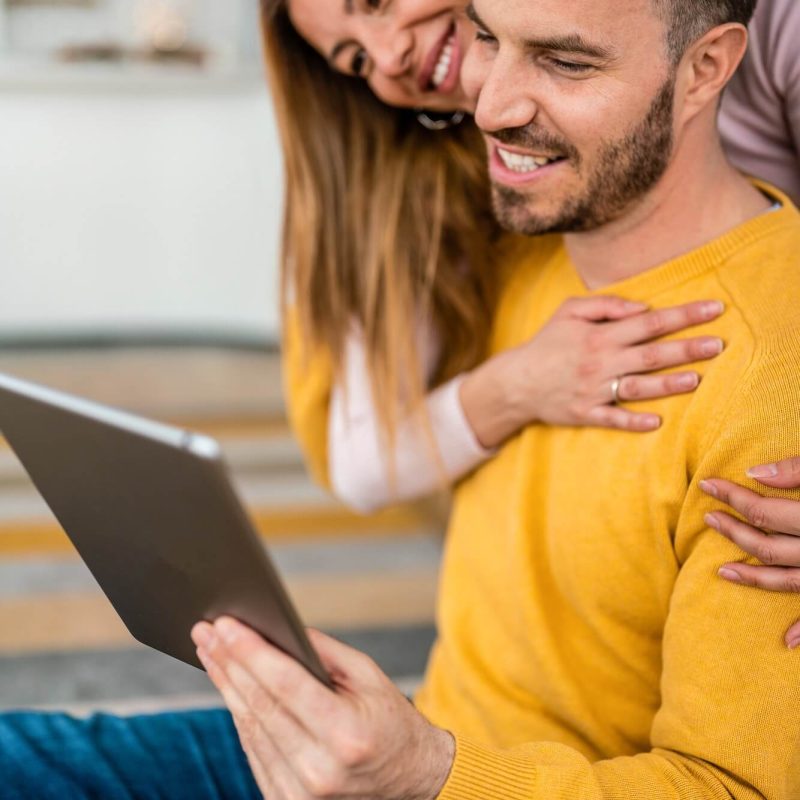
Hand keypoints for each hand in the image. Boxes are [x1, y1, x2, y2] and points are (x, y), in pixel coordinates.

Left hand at [191, 618, 454, 799]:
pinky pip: (253, 750)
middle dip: (229, 662)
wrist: (408, 779)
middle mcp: (319, 769)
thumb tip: (280, 628)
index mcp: (345, 734)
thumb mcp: (369, 676)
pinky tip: (229, 686)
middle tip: (206, 630)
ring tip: (211, 652)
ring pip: (249, 728)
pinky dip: (240, 715)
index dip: (250, 652)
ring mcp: (299, 792)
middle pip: (260, 705)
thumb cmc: (391, 722)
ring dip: (226, 686)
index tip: (224, 625)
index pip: (284, 684)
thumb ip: (324, 651)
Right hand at [460, 296, 724, 448]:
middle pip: (650, 355)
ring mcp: (593, 390)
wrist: (516, 381)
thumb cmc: (547, 343)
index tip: (714, 309)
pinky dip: (633, 422)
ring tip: (696, 379)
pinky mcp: (585, 413)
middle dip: (686, 349)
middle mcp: (600, 362)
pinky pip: (613, 419)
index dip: (683, 315)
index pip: (649, 322)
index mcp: (599, 335)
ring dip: (668, 384)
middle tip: (718, 345)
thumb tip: (642, 308)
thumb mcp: (568, 310)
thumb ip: (605, 304)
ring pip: (638, 387)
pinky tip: (657, 423)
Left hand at [700, 456, 799, 647]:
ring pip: (787, 580)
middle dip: (734, 531)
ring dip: (754, 577)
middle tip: (707, 518)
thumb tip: (754, 472)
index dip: (732, 496)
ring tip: (723, 571)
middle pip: (768, 546)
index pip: (764, 511)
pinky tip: (786, 641)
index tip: (706, 484)